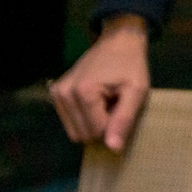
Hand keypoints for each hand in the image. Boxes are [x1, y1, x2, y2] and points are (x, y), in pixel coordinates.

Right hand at [50, 21, 151, 151]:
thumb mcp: (136, 91)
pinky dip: (83, 117)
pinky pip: (69, 121)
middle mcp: (64, 94)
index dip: (113, 125)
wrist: (118, 42)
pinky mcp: (55, 93)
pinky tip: (94, 101)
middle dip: (101, 126)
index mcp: (83, 93)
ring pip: (74, 131)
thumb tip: (112, 149)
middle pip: (83, 134)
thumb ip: (124, 119)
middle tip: (113, 104)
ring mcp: (57, 94)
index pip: (96, 132)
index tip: (121, 106)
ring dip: (92, 122)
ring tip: (104, 102)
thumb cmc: (131, 65)